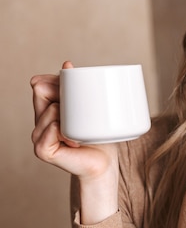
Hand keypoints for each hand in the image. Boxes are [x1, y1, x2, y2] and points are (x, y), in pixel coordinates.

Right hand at [31, 61, 118, 223]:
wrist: (103, 164)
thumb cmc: (99, 137)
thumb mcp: (89, 110)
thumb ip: (79, 91)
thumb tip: (66, 64)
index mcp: (47, 112)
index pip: (41, 86)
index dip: (55, 80)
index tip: (72, 76)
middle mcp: (40, 123)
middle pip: (42, 93)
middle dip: (62, 94)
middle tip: (81, 109)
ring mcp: (39, 137)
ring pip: (48, 111)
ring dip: (67, 116)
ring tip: (81, 132)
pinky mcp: (43, 150)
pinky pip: (47, 131)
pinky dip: (60, 132)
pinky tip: (73, 139)